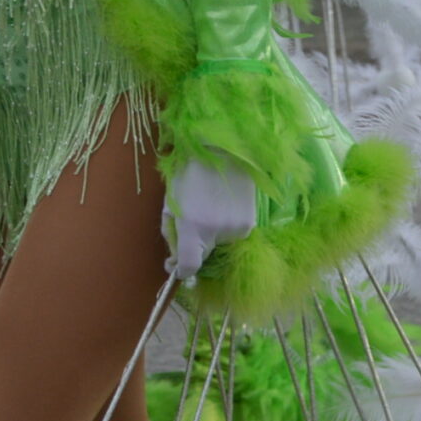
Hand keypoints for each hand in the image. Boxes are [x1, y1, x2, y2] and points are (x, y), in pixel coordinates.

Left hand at [164, 160, 258, 281]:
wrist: (222, 149)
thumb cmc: (189, 174)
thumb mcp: (170, 204)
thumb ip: (171, 235)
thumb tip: (174, 263)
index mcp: (193, 227)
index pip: (189, 266)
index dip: (181, 270)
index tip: (176, 265)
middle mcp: (217, 232)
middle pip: (205, 256)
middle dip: (196, 246)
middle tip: (193, 221)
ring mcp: (237, 228)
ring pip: (219, 245)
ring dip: (212, 235)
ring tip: (210, 207)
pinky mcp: (250, 223)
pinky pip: (233, 235)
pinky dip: (225, 227)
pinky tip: (223, 205)